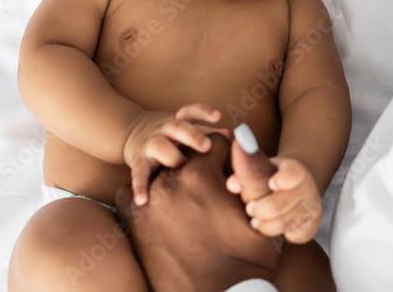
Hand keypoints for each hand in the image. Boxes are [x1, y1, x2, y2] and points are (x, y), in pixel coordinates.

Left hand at [116, 133, 278, 291]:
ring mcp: (147, 204)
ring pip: (162, 171)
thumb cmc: (246, 259)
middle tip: (215, 192)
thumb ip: (252, 167)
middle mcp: (169, 184)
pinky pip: (133, 193)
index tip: (233, 175)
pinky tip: (166, 208)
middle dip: (203, 167)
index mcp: (201, 175)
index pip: (216, 143)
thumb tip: (241, 133)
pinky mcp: (133, 224)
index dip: (229, 157)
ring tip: (192, 202)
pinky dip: (147, 193)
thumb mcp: (259, 210)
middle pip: (188, 156)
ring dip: (176, 178)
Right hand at [123, 103, 227, 204]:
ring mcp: (149, 144)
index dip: (204, 112)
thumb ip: (205, 133)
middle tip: (206, 146)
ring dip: (171, 156)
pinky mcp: (137, 161)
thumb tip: (228, 136)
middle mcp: (164, 130)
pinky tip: (142, 201)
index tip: (218, 116)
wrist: (129, 130)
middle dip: (192, 135)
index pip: (191, 112)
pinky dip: (140, 187)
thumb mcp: (185, 130)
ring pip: (158, 145)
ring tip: (180, 166)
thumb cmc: (168, 135)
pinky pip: (138, 173)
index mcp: (178, 122)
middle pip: (177, 127)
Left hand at [229, 155, 323, 244]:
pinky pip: (295, 236)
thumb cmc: (270, 179)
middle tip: (250, 208)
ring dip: (265, 225)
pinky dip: (282, 234)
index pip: (293, 174)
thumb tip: (232, 185)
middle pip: (280, 204)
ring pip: (283, 223)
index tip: (272, 183)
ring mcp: (311, 207)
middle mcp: (307, 187)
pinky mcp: (312, 225)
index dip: (282, 180)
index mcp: (294, 170)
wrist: (295, 188)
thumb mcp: (260, 170)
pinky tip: (274, 227)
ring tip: (256, 221)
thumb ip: (244, 174)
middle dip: (260, 209)